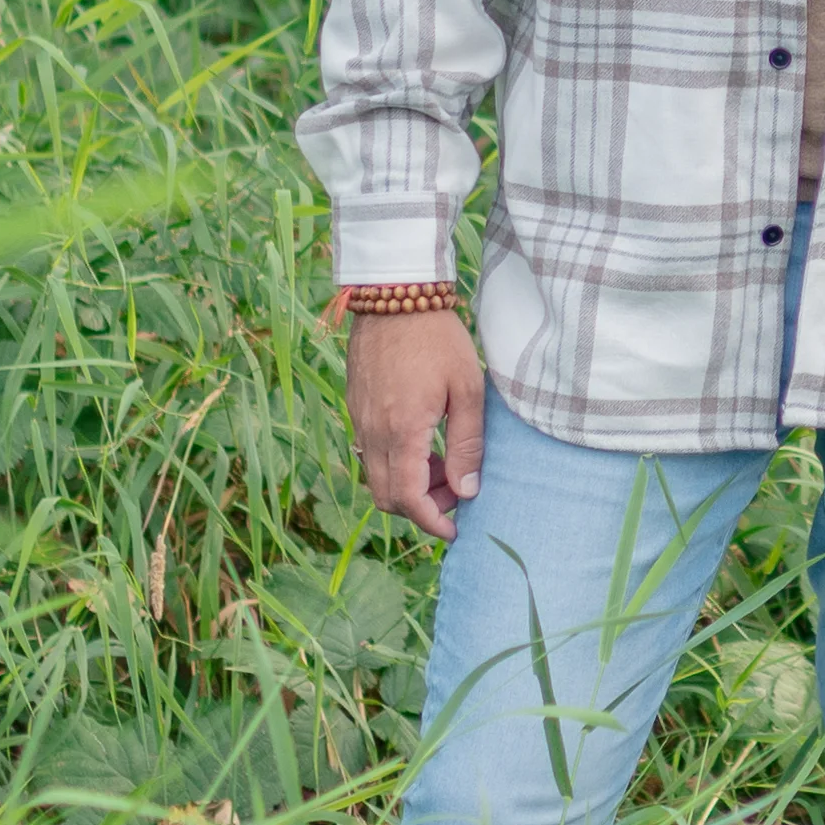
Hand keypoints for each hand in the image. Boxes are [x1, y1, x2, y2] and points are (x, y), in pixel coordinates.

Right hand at [345, 299, 489, 539]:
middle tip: (456, 493)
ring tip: (445, 466)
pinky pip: (370, 453)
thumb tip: (468, 490)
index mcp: (401, 431)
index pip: (407, 499)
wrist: (395, 294)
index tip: (454, 530)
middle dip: (421, 507)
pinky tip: (424, 444)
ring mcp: (359, 419)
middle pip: (387, 496)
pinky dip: (396, 463)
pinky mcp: (356, 407)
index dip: (431, 522)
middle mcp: (372, 431)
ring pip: (376, 477)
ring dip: (408, 485)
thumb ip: (468, 443)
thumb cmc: (438, 337)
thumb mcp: (468, 388)